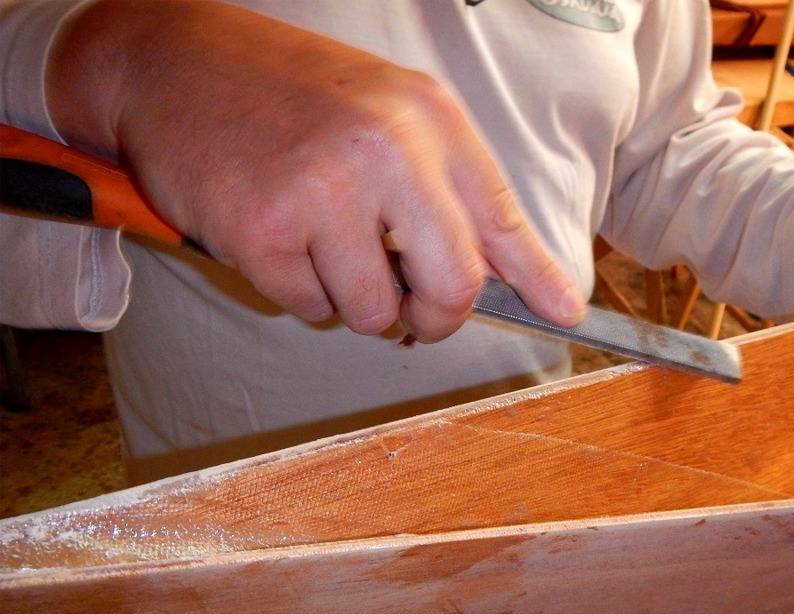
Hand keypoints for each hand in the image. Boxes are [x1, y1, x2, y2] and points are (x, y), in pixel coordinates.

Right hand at [47, 0, 584, 340]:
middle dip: (435, 318)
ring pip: (375, 312)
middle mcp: (387, 151)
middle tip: (412, 311)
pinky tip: (278, 236)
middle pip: (453, 288)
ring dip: (354, 298)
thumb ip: (454, 190)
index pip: (503, 219)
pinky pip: (310, 308)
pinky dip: (300, 291)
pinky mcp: (262, 230)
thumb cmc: (295, 96)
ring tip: (322, 242)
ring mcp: (321, 190)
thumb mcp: (392, 115)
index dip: (538, 278)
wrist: (176, 63)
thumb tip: (526, 278)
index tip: (565, 313)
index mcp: (428, 119)